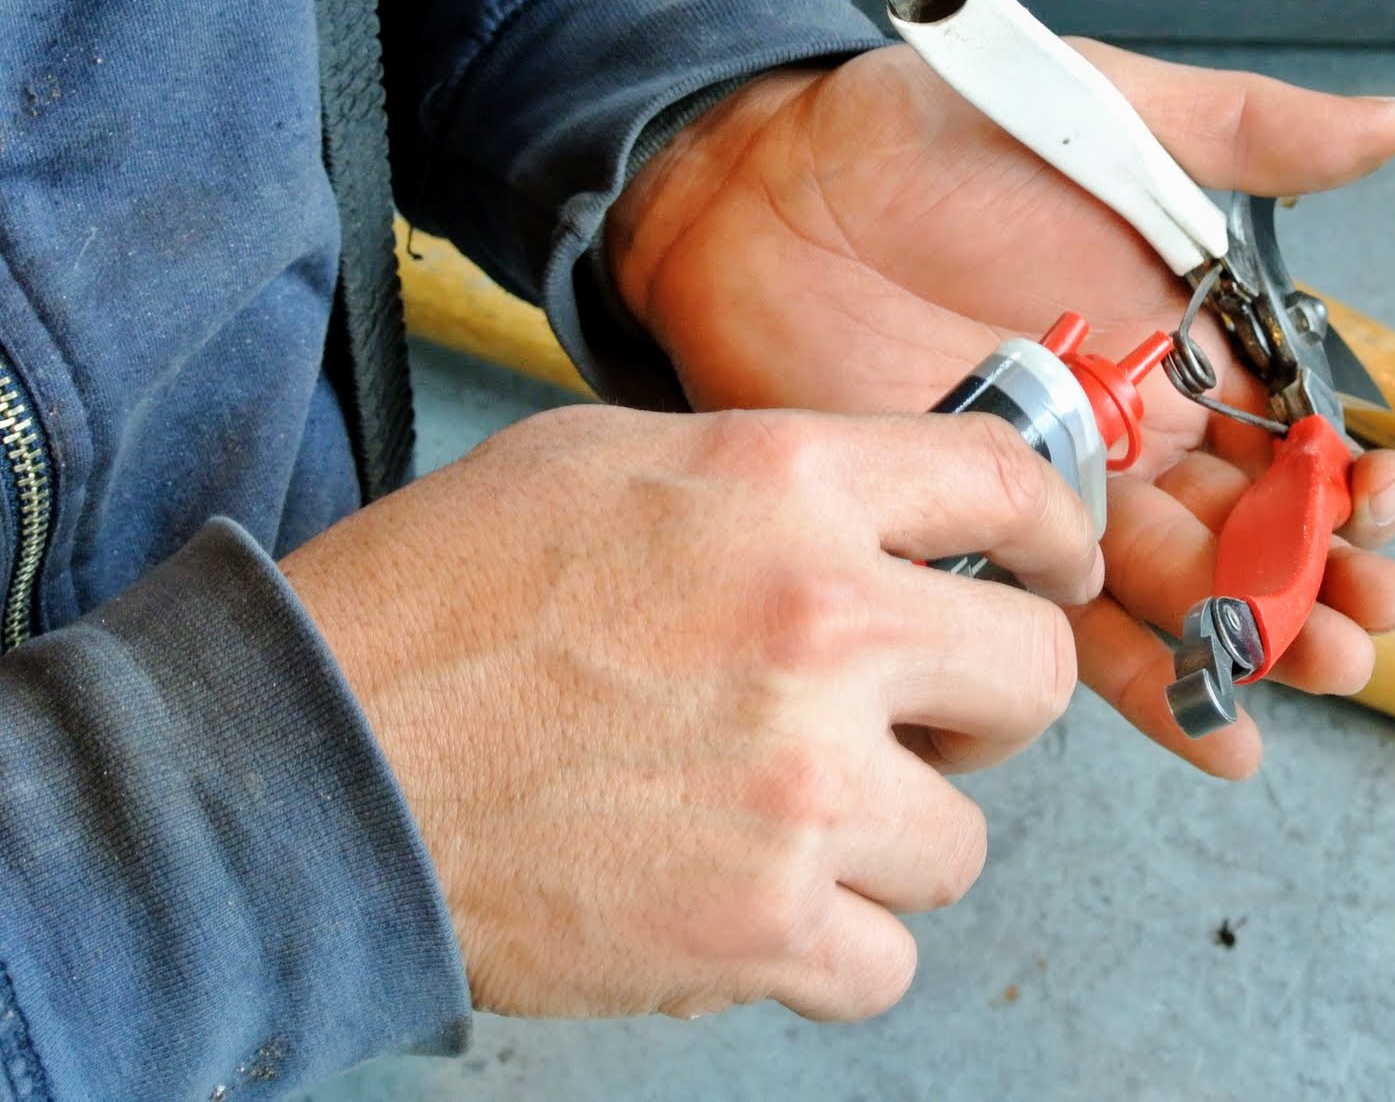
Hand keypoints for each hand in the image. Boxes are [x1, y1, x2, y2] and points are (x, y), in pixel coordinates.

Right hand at [280, 404, 1097, 1021]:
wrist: (313, 765)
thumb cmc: (441, 604)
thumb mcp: (608, 461)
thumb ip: (775, 483)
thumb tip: (887, 519)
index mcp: (786, 489)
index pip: (1005, 485)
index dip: (1054, 530)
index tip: (1053, 567)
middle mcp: (821, 625)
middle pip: (1034, 675)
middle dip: (988, 699)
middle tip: (917, 715)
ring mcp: (801, 787)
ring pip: (964, 839)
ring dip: (893, 835)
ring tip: (784, 815)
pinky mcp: (760, 926)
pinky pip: (890, 961)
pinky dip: (836, 944)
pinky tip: (757, 900)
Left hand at [605, 40, 1394, 779]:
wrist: (767, 188)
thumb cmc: (934, 135)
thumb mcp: (1106, 116)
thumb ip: (1244, 133)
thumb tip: (1392, 123)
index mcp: (1183, 342)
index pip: (1294, 434)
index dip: (1349, 481)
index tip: (1378, 506)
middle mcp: (1137, 432)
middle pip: (1255, 533)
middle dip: (1321, 586)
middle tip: (1363, 632)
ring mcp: (1060, 496)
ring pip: (1181, 593)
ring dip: (1256, 645)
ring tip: (1314, 679)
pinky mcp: (977, 541)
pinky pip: (1067, 631)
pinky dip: (1146, 686)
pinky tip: (1214, 736)